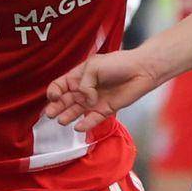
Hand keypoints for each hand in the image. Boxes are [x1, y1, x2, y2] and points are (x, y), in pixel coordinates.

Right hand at [45, 49, 168, 132]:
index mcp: (79, 75)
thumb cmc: (118, 63)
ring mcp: (94, 100)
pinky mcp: (105, 110)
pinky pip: (92, 120)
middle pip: (65, 100)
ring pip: (76, 111)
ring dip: (67, 116)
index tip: (55, 96)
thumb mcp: (94, 66)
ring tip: (61, 121)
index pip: (60, 85)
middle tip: (50, 114)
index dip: (54, 91)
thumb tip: (85, 100)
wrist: (141, 70)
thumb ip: (84, 84)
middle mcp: (84, 89)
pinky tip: (78, 127)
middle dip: (56, 107)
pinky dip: (85, 124)